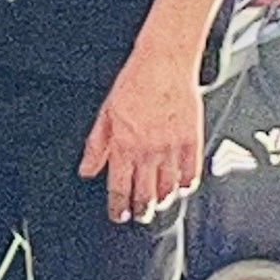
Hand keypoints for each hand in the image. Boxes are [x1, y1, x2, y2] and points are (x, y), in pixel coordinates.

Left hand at [80, 45, 203, 224]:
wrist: (165, 64)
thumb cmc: (134, 83)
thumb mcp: (105, 113)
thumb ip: (96, 145)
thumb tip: (86, 170)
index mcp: (124, 145)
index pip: (119, 188)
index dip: (117, 207)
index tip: (118, 215)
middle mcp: (148, 151)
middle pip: (145, 195)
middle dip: (140, 211)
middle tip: (138, 215)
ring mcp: (173, 149)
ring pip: (168, 190)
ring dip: (161, 201)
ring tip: (156, 204)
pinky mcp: (192, 143)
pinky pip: (191, 175)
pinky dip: (185, 185)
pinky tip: (180, 186)